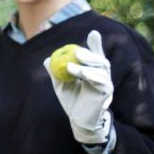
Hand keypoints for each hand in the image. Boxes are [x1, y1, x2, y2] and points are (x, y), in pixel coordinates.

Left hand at [45, 30, 113, 145]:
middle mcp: (103, 76)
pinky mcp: (107, 93)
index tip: (93, 33)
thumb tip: (47, 59)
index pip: (96, 55)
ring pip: (101, 69)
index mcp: (94, 71)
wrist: (78, 121)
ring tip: (69, 67)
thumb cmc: (71, 102)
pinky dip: (90, 75)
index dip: (97, 44)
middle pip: (100, 60)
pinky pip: (101, 81)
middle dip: (90, 53)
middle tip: (76, 52)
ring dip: (85, 65)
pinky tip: (80, 74)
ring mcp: (107, 84)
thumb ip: (56, 72)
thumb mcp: (60, 84)